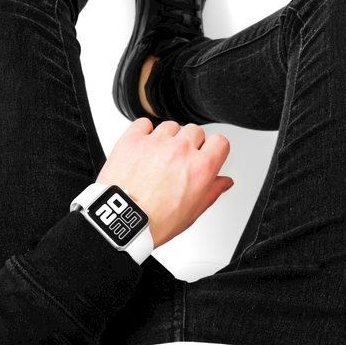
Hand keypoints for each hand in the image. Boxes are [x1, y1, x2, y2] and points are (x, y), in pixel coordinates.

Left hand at [96, 118, 232, 248]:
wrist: (122, 220)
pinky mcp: (134, 138)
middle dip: (190, 145)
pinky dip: (144, 133)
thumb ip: (212, 191)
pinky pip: (144, 123)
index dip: (214, 149)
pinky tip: (144, 149)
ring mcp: (157, 142)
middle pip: (195, 131)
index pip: (220, 142)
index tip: (207, 153)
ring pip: (171, 126)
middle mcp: (181, 150)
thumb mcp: (193, 212)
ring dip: (167, 139)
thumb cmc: (155, 221)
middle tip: (179, 162)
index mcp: (200, 167)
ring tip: (158, 159)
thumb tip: (223, 181)